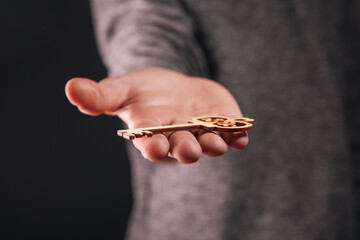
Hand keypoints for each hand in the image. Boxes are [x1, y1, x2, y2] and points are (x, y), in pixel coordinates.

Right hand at [65, 67, 248, 163]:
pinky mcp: (221, 125)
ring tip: (217, 141)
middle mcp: (177, 139)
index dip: (153, 147)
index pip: (151, 146)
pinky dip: (237, 136)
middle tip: (189, 148)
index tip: (154, 145)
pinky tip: (242, 133)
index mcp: (152, 134)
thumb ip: (100, 95)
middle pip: (182, 150)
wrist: (174, 87)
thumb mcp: (122, 88)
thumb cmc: (145, 91)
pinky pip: (231, 136)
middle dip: (186, 150)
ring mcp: (201, 134)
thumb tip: (71, 89)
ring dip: (214, 145)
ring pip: (209, 146)